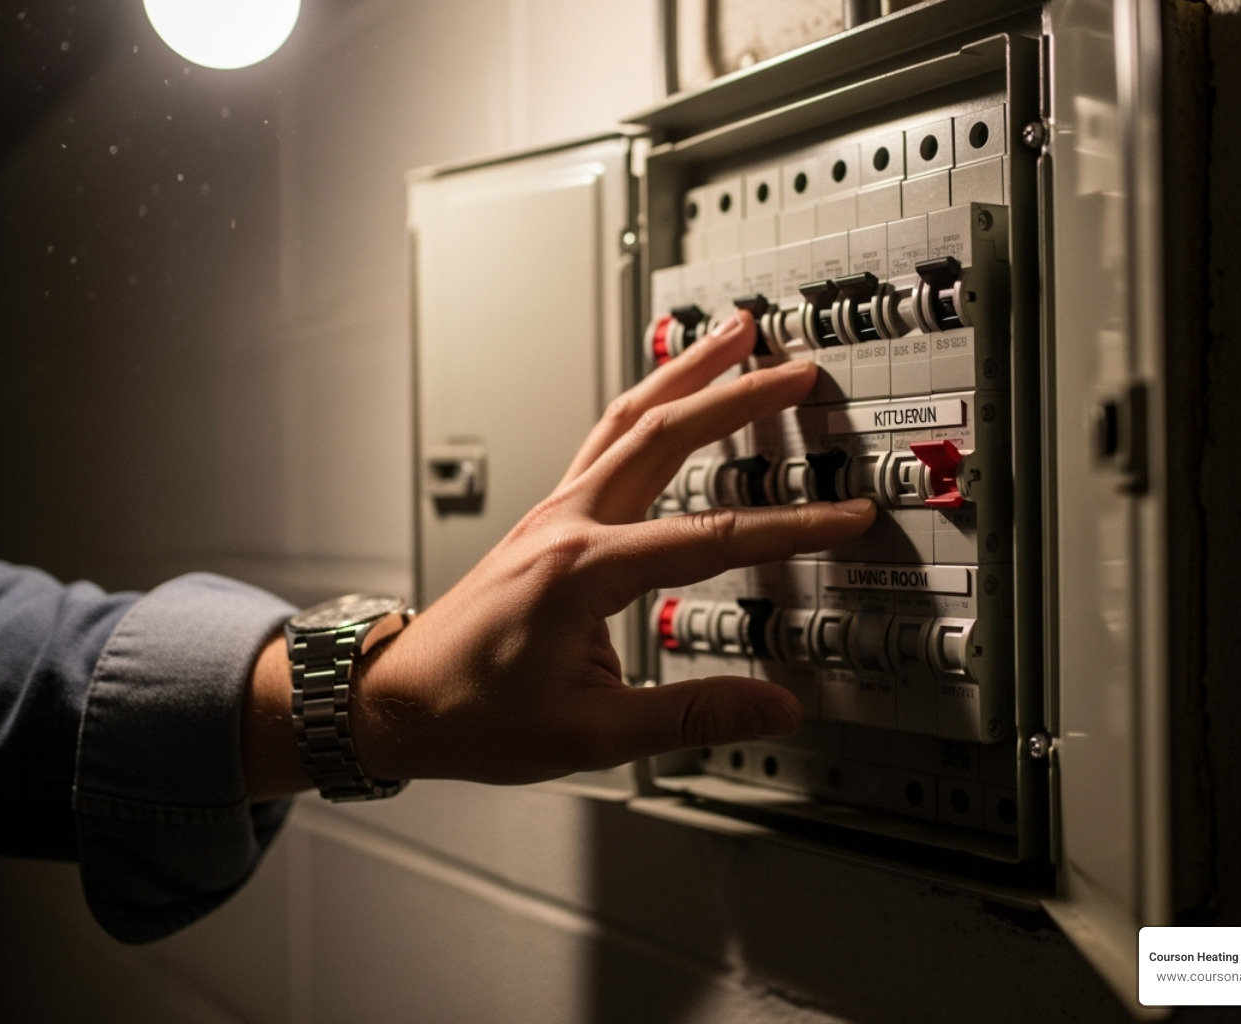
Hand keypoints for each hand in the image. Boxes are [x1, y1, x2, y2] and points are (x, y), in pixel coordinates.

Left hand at [243, 312, 875, 795]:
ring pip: (628, 418)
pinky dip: (647, 402)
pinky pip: (606, 439)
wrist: (398, 700)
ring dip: (685, 372)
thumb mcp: (590, 732)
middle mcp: (567, 523)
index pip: (711, 536)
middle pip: (664, 434)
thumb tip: (775, 706)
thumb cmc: (473, 714)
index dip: (789, 527)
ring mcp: (555, 511)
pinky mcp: (549, 517)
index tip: (843, 516)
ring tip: (732, 333)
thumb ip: (691, 713)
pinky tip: (668, 392)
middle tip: (795, 365)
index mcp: (582, 572)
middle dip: (737, 394)